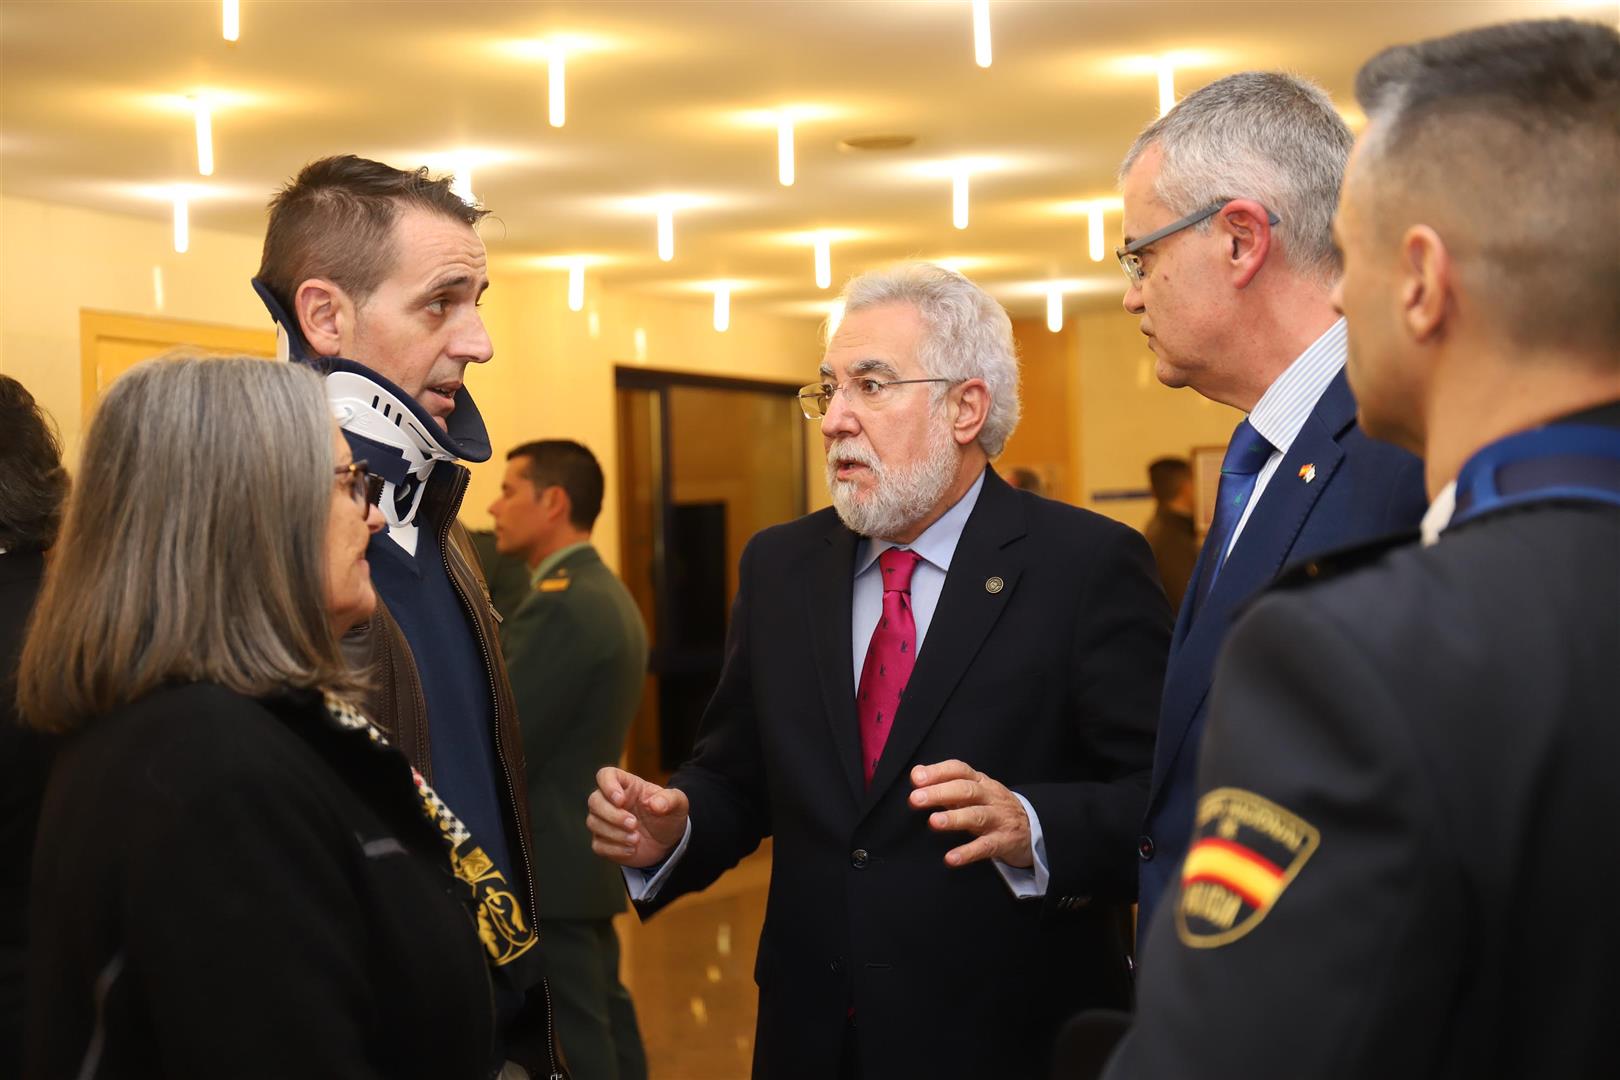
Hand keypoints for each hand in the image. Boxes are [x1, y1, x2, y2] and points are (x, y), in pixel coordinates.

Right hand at [586, 767, 690, 868]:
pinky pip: (598, 845)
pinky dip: (614, 849)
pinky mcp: (604, 841)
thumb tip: (655, 804)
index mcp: (627, 785)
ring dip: (615, 833)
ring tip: (636, 839)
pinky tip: (631, 850)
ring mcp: (605, 821)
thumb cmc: (668, 816)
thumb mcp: (678, 804)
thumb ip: (670, 800)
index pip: (605, 775)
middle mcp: (611, 801)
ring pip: (593, 823)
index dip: (608, 785)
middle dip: (612, 815)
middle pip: (594, 801)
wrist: (668, 842)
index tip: (621, 800)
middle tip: (634, 824)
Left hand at [910, 760, 1032, 868]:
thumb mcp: (974, 791)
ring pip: (977, 815)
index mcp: (980, 782)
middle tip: (915, 799)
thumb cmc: (994, 807)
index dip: (938, 772)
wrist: (1034, 827)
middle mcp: (990, 797)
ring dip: (954, 818)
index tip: (916, 778)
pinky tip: (951, 858)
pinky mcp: (1004, 841)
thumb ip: (946, 783)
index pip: (959, 770)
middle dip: (939, 793)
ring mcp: (999, 818)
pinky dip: (968, 852)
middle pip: (966, 790)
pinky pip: (986, 846)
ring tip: (934, 822)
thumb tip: (916, 773)